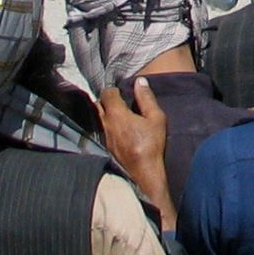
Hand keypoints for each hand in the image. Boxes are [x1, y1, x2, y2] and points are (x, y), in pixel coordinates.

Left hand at [96, 79, 175, 230]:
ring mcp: (103, 137)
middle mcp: (105, 124)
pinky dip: (106, 125)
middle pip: (98, 105)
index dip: (114, 90)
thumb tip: (140, 81)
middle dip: (106, 100)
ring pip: (98, 118)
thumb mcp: (156, 118)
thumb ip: (147, 98)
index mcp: (116, 114)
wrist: (144, 173)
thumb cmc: (151, 145)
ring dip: (105, 113)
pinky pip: (101, 130)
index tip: (122, 92)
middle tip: (119, 101)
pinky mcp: (105, 147)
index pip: (107, 94)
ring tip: (118, 113)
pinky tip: (118, 128)